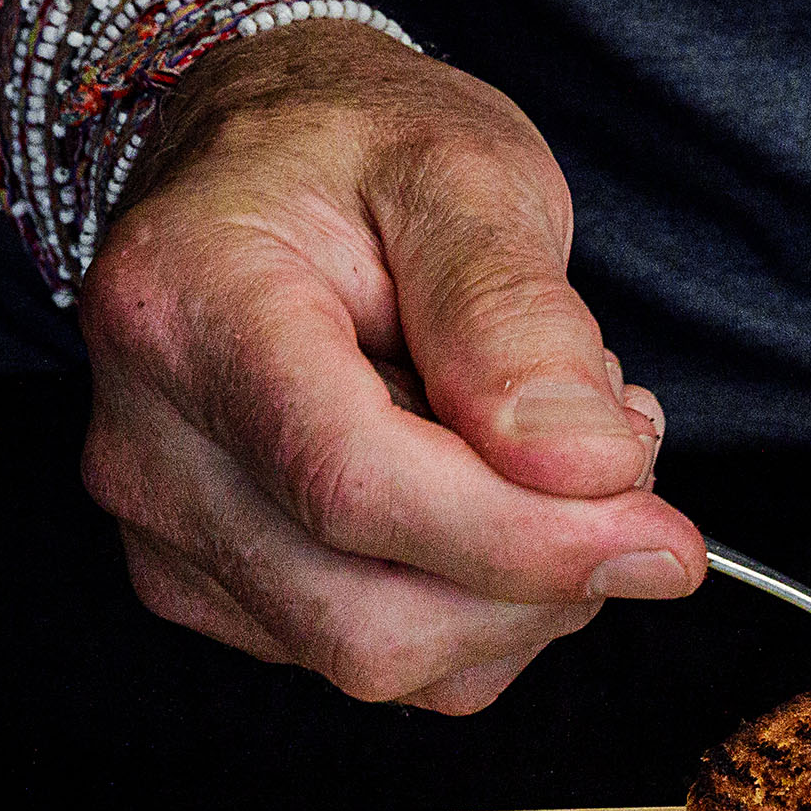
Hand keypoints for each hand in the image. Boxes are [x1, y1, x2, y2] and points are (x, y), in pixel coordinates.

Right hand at [74, 21, 700, 714]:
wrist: (263, 158)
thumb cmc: (356, 149)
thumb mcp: (465, 173)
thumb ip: (520, 319)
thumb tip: (587, 470)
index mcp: (186, 310)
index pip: (356, 487)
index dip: (529, 539)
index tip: (663, 537)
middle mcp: (148, 442)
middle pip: (368, 615)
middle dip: (539, 576)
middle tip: (618, 457)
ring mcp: (167, 531)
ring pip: (383, 658)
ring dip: (518, 592)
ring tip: (544, 450)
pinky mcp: (210, 587)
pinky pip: (380, 660)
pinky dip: (475, 607)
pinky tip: (487, 495)